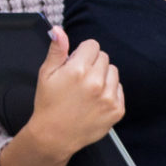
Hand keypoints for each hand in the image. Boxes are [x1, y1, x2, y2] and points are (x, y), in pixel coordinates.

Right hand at [20, 27, 122, 158]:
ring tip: (86, 91)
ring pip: (113, 71)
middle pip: (104, 57)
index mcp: (78, 70)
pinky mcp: (117, 109)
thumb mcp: (46, 74)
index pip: (92, 45)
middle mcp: (96, 82)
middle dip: (92, 64)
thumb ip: (56, 50)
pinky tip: (94, 101)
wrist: (54, 136)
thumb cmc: (48, 104)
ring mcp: (109, 97)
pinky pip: (119, 89)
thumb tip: (58, 29)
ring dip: (102, 77)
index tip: (75, 64)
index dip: (82, 53)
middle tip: (78, 80)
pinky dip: (109, 92)